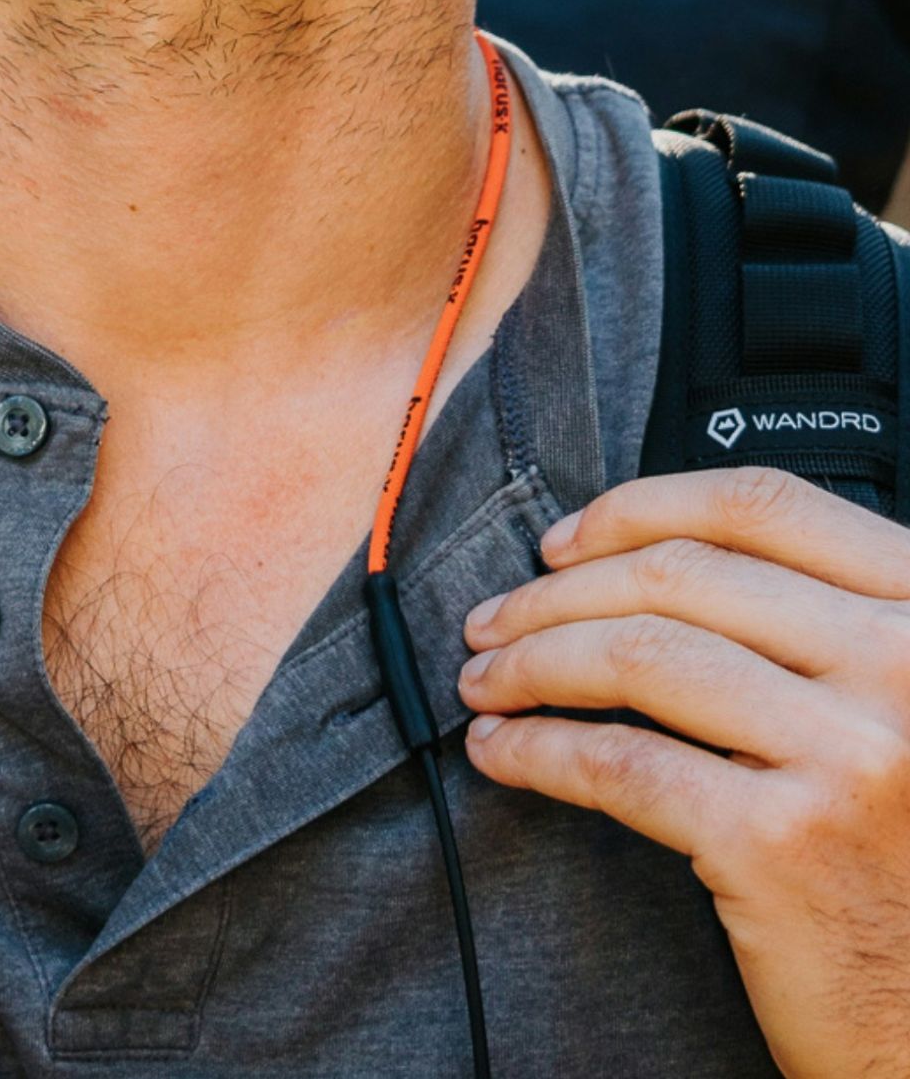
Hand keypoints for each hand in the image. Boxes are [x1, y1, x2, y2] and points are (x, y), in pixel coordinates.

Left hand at [458, 466, 909, 1077]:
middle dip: (556, 592)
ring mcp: (852, 752)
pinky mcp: (782, 841)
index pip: (764, 506)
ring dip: (531, 663)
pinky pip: (618, 766)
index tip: (560, 543)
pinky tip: (503, 751)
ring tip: (484, 682)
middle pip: (681, 577)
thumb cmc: (898, 846)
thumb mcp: (895, 702)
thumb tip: (640, 561)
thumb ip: (813, 624)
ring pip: (637, 657)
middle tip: (493, 620)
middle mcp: (905, 665)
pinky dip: (537, 750)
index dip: (636, 511)